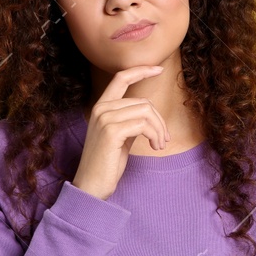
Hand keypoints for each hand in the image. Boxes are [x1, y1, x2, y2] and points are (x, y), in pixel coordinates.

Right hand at [71, 64, 170, 201]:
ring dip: (159, 129)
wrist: (91, 186)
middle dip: (159, 120)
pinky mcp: (112, 131)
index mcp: (101, 107)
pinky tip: (155, 146)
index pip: (121, 78)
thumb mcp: (120, 136)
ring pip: (146, 111)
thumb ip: (129, 119)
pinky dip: (155, 135)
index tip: (159, 69)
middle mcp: (101, 108)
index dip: (141, 70)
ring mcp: (104, 118)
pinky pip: (144, 124)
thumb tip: (149, 111)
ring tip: (160, 144)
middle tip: (164, 139)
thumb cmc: (107, 163)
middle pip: (143, 101)